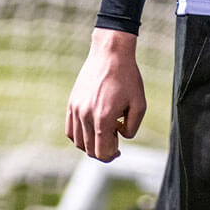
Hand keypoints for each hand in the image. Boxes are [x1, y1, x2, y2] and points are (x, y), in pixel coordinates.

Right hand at [65, 28, 146, 161]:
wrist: (111, 54)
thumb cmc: (128, 78)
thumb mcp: (140, 104)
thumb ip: (132, 128)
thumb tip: (120, 137)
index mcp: (104, 118)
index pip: (102, 152)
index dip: (112, 155)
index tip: (119, 149)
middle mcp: (86, 115)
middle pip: (89, 150)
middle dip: (103, 151)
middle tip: (114, 141)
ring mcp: (76, 109)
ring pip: (78, 142)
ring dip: (90, 144)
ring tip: (104, 132)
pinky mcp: (71, 103)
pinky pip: (70, 130)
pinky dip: (79, 136)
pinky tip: (92, 128)